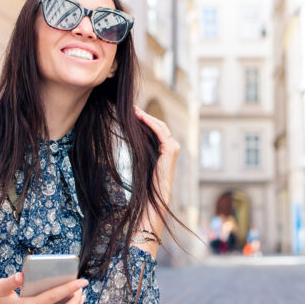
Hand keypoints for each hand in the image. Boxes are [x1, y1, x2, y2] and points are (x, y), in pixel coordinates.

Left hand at [133, 105, 180, 227]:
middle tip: (131, 108)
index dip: (145, 120)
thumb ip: (142, 144)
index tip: (132, 113)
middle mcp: (172, 146)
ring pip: (160, 126)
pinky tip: (140, 118)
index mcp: (166, 148)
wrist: (154, 195)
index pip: (157, 129)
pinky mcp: (170, 149)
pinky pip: (160, 132)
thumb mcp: (143, 158)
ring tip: (134, 111)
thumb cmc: (146, 181)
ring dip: (146, 117)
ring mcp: (173, 147)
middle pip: (159, 125)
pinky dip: (150, 123)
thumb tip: (133, 131)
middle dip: (145, 116)